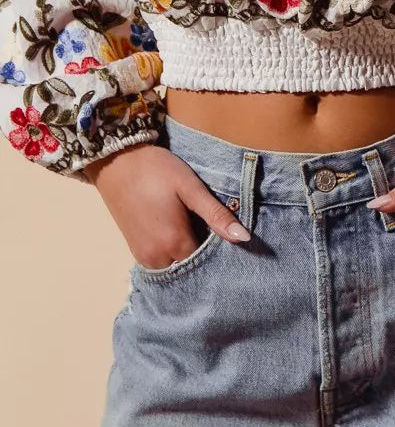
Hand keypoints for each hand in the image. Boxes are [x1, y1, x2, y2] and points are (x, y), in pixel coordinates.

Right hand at [83, 142, 250, 268]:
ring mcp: (143, 257)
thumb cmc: (156, 170)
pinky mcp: (135, 250)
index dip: (220, 249)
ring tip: (198, 229)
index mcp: (174, 243)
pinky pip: (161, 261)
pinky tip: (180, 231)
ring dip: (187, 253)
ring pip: (175, 265)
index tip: (229, 235)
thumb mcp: (190, 188)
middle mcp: (157, 258)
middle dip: (204, 254)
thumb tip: (245, 238)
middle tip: (214, 230)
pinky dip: (173, 252)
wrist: (117, 161)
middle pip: (190, 266)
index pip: (208, 262)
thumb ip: (216, 215)